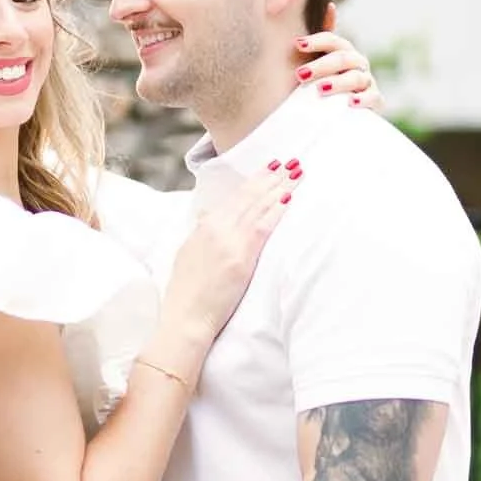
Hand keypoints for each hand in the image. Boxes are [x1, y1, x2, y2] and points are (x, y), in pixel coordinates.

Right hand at [162, 161, 297, 344]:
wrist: (185, 318)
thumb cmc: (186, 295)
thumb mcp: (188, 256)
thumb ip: (200, 235)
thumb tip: (205, 219)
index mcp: (204, 227)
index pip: (234, 197)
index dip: (253, 181)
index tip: (269, 168)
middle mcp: (215, 228)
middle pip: (248, 196)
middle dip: (271, 177)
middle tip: (290, 161)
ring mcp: (228, 241)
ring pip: (258, 206)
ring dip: (279, 187)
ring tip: (296, 172)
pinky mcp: (240, 257)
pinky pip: (262, 227)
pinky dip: (275, 210)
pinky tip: (288, 198)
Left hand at [296, 18, 384, 112]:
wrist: (341, 112)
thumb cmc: (327, 84)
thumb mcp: (320, 63)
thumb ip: (322, 42)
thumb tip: (330, 6)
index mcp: (344, 52)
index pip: (333, 41)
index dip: (317, 41)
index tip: (298, 44)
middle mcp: (358, 63)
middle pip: (342, 59)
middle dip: (320, 66)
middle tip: (300, 75)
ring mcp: (367, 82)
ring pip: (356, 78)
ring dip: (338, 82)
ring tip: (320, 90)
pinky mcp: (375, 101)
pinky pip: (373, 98)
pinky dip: (364, 99)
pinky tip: (351, 102)